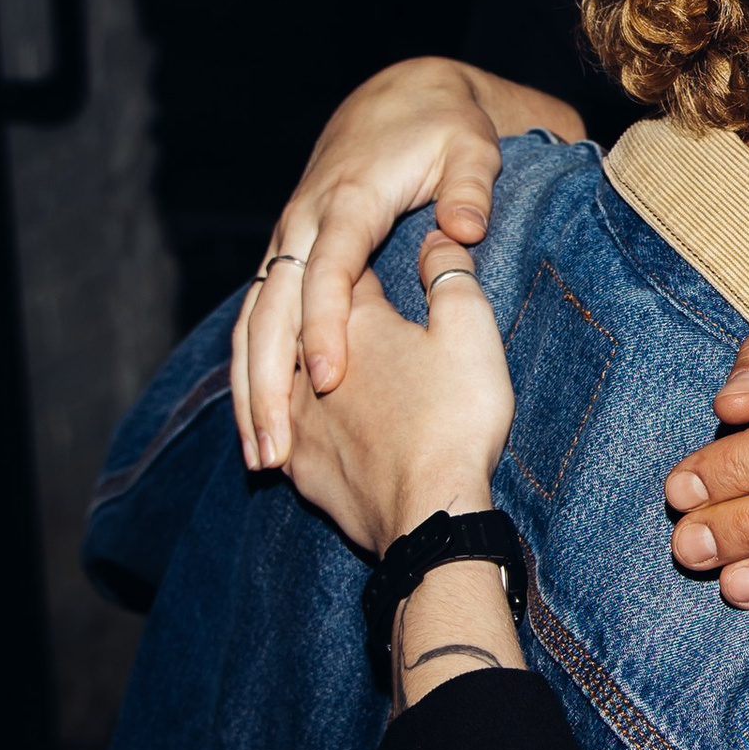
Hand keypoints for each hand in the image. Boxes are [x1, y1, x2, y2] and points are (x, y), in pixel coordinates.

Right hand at [230, 59, 582, 471]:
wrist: (401, 97)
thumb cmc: (443, 129)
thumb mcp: (471, 147)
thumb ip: (470, 188)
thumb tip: (465, 231)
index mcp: (348, 201)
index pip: (327, 270)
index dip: (323, 324)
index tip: (328, 377)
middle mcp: (305, 224)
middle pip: (272, 307)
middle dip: (268, 378)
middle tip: (274, 447)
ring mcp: (289, 240)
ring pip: (253, 319)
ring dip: (251, 386)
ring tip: (262, 454)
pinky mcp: (287, 255)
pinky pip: (258, 317)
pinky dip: (252, 368)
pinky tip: (260, 422)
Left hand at [284, 237, 517, 559]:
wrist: (428, 514)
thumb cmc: (454, 417)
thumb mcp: (470, 331)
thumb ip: (450, 274)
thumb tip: (438, 234)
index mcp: (353, 316)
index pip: (347, 266)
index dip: (365, 252)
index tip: (376, 246)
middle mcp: (307, 360)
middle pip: (301, 316)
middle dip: (318, 305)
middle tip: (338, 300)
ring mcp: (297, 416)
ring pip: (278, 372)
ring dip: (289, 360)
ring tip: (304, 357)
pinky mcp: (300, 466)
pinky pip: (279, 428)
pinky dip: (284, 417)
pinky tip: (289, 421)